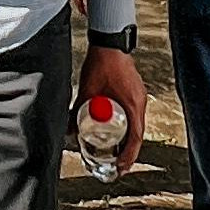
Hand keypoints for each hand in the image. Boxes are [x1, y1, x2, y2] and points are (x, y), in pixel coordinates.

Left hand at [77, 43, 147, 171]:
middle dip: (129, 152)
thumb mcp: (86, 91)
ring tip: (118, 152)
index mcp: (132, 105)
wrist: (109, 43)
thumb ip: (78, 111)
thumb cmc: (101, 63)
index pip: (135, 138)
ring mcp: (139, 97)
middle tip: (119, 165)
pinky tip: (117, 130)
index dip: (129, 155)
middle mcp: (139, 103)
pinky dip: (127, 126)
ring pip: (136, 125)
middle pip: (138, 134)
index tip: (121, 167)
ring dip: (129, 139)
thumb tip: (70, 129)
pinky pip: (133, 114)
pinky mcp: (135, 91)